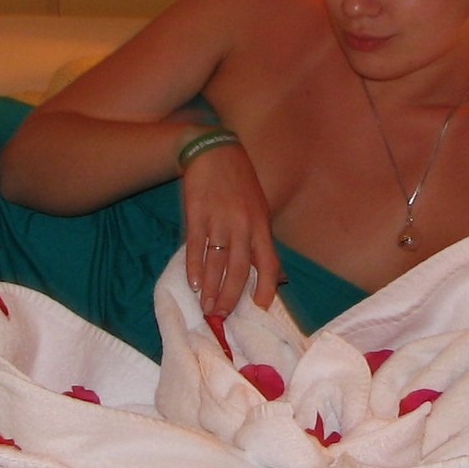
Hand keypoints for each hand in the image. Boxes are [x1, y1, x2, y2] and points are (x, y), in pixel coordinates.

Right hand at [181, 139, 280, 317]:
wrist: (215, 152)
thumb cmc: (240, 184)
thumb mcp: (259, 209)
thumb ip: (261, 241)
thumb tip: (275, 275)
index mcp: (261, 225)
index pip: (268, 263)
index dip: (265, 287)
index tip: (259, 307)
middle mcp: (243, 225)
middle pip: (239, 268)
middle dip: (230, 296)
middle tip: (221, 315)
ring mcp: (220, 220)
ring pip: (216, 262)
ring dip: (210, 288)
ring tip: (205, 307)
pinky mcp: (198, 214)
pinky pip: (196, 246)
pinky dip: (194, 267)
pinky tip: (193, 283)